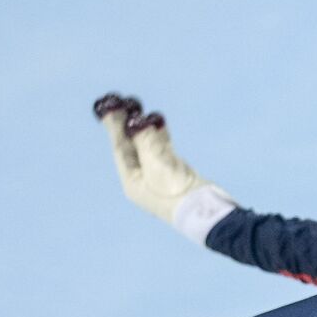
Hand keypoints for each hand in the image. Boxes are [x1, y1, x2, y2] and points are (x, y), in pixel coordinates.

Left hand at [93, 92, 235, 243]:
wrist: (208, 214)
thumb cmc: (178, 193)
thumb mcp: (157, 166)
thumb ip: (145, 142)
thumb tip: (136, 123)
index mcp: (132, 182)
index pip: (120, 149)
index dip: (114, 128)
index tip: (109, 108)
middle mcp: (143, 179)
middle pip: (132, 147)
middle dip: (127, 125)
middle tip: (120, 102)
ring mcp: (160, 175)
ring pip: (148, 146)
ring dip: (144, 128)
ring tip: (138, 107)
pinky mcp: (176, 172)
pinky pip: (163, 149)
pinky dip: (160, 135)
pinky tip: (157, 121)